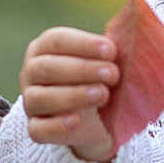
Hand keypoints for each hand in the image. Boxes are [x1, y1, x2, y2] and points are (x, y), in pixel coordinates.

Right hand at [20, 25, 119, 162]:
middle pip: (48, 67)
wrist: (96, 118)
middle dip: (81, 70)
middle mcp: (32, 72)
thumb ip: (111, 51)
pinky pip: (38, 129)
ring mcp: (31, 101)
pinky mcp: (36, 128)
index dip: (84, 44)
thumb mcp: (106, 62)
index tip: (112, 50)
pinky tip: (75, 121)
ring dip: (73, 95)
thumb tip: (132, 33)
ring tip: (102, 95)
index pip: (58, 40)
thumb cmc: (99, 78)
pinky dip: (56, 126)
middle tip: (112, 74)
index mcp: (45, 47)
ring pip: (40, 97)